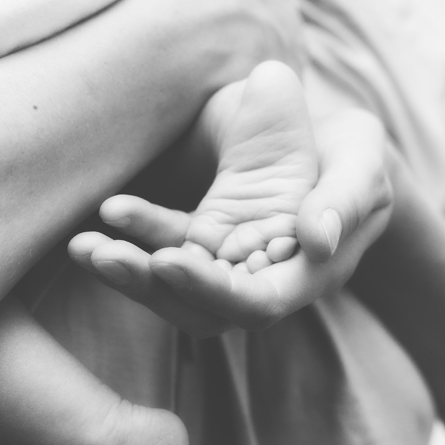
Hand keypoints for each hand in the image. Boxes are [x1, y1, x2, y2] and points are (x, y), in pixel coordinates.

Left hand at [68, 110, 392, 336]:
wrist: (324, 137)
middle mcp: (263, 279)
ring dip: (129, 271)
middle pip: (204, 307)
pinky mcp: (203, 240)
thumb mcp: (360, 157)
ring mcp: (229, 264)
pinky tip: (105, 214)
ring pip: (176, 286)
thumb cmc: (347, 149)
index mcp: (308, 272)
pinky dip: (135, 232)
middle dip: (152, 286)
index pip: (257, 302)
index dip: (211, 291)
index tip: (165, 261)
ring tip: (84, 247)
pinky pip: (165, 243)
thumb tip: (318, 240)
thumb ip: (346, 195)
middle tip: (103, 255)